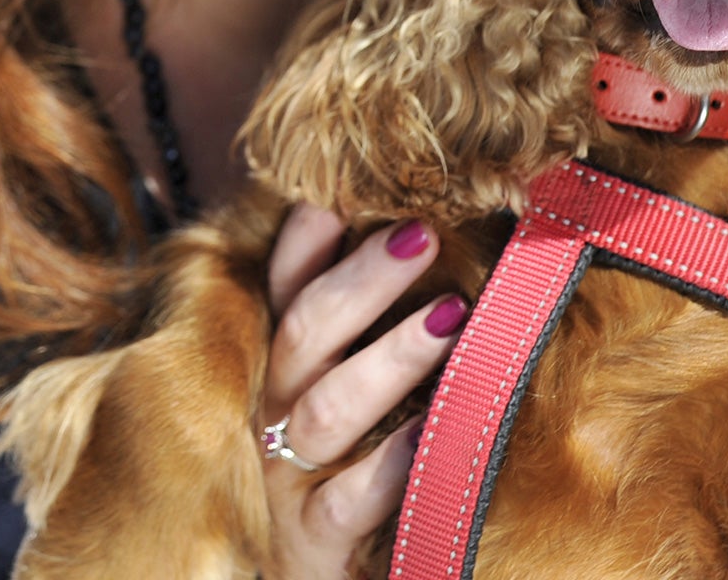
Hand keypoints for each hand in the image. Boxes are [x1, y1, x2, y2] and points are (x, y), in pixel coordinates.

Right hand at [258, 204, 468, 579]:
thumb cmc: (360, 474)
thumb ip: (384, 327)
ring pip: (327, 408)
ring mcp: (290, 480)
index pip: (285, 288)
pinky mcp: (315, 544)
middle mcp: (276, 415)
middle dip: (361, 279)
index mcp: (286, 372)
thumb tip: (440, 234)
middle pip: (304, 332)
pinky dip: (391, 463)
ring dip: (389, 357)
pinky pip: (350, 501)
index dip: (307, 236)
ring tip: (451, 316)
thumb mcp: (362, 396)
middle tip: (421, 233)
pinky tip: (431, 431)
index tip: (344, 184)